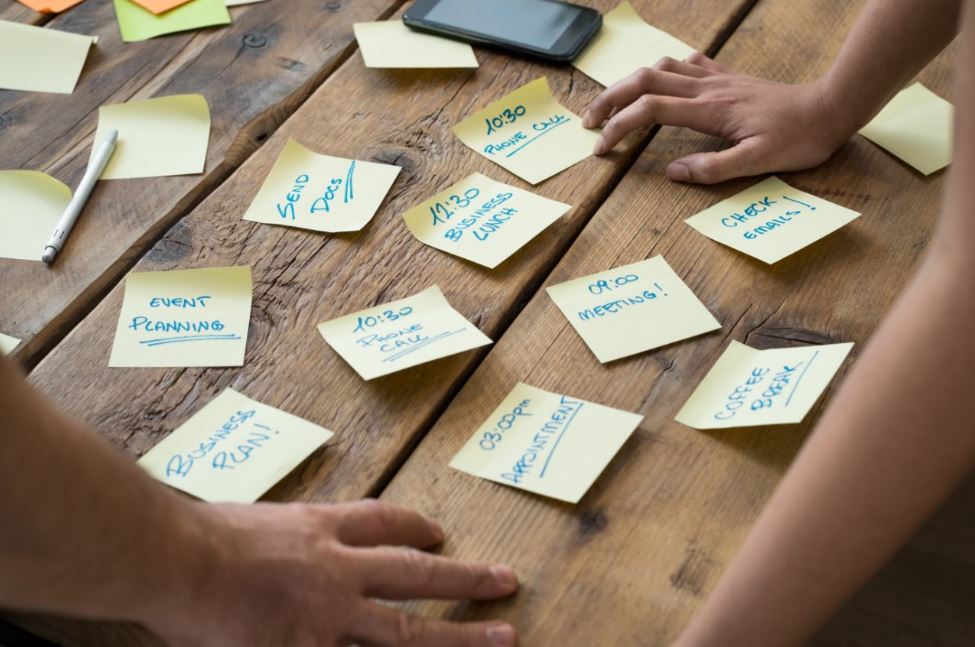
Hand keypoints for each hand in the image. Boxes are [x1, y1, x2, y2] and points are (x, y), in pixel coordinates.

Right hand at [145, 500, 518, 646]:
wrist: (174, 557)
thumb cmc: (201, 533)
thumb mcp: (258, 519)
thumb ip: (289, 537)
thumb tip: (300, 548)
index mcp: (323, 530)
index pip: (384, 523)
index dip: (416, 528)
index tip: (440, 535)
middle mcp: (338, 570)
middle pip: (416, 575)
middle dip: (465, 579)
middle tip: (506, 582)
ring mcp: (328, 617)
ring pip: (405, 632)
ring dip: (457, 638)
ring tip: (502, 639)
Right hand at [583, 54, 853, 183]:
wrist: (829, 108)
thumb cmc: (797, 138)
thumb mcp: (757, 162)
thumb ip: (712, 169)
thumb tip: (672, 173)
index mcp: (709, 111)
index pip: (649, 111)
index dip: (618, 127)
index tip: (602, 149)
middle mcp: (707, 89)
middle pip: (643, 82)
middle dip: (610, 100)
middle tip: (589, 123)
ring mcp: (716, 80)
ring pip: (660, 69)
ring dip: (630, 83)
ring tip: (614, 103)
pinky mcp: (727, 78)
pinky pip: (686, 65)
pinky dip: (663, 71)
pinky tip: (661, 82)